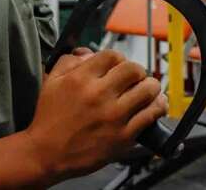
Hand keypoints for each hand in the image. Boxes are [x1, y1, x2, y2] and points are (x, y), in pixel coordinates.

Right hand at [26, 50, 165, 182]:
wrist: (47, 153)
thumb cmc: (48, 118)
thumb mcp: (51, 81)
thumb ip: (69, 61)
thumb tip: (89, 53)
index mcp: (81, 79)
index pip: (113, 55)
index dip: (119, 58)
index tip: (119, 66)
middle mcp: (99, 95)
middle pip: (134, 69)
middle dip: (137, 71)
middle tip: (135, 77)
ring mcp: (113, 116)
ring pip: (148, 90)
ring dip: (151, 86)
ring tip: (148, 89)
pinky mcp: (123, 136)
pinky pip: (151, 115)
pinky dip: (158, 106)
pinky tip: (156, 104)